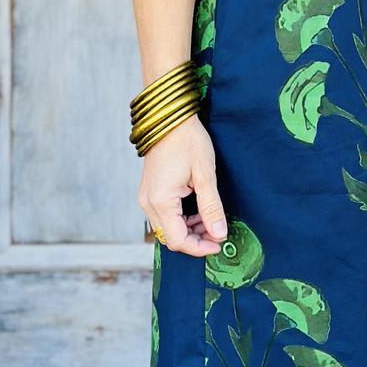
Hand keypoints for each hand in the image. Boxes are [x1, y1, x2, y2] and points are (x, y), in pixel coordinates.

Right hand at [140, 114, 228, 255]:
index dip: (199, 247)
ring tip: (210, 221)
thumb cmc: (188, 141)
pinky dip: (181, 220)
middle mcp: (148, 203)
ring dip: (188, 231)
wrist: (170, 118)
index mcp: (161, 201)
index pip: (178, 240)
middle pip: (170, 238)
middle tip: (217, 232)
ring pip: (167, 229)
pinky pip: (163, 217)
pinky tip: (197, 212)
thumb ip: (212, 207)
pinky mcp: (149, 192)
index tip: (219, 243)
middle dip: (195, 240)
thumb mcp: (205, 175)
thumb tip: (220, 233)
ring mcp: (146, 198)